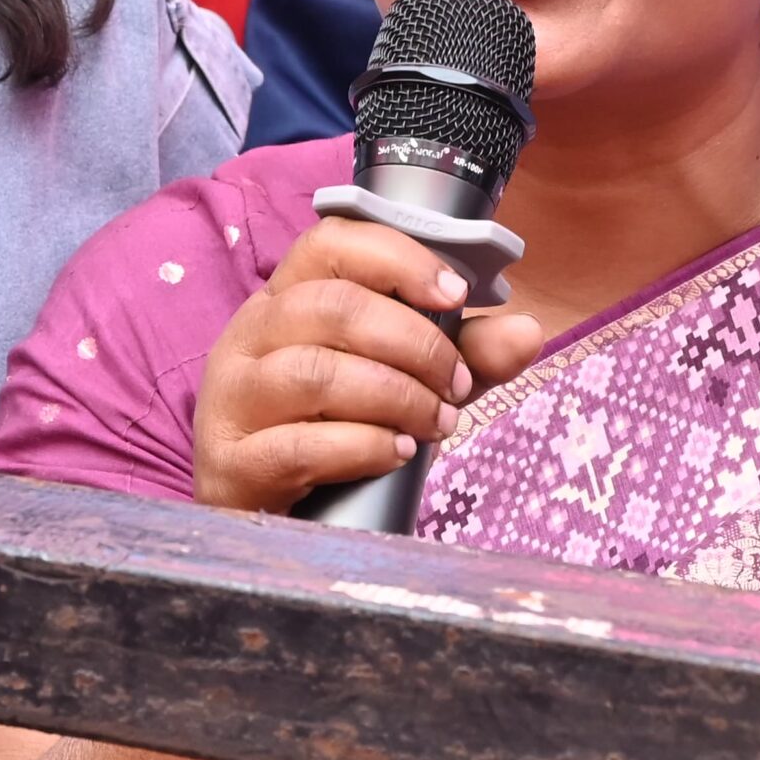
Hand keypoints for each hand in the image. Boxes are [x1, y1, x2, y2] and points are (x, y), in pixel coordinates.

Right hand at [192, 218, 543, 514]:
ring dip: (398, 397)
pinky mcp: (232, 463)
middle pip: (334, 308)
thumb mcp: (403, 382)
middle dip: (416, 345)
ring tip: (436, 422)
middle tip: (456, 384)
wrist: (263, 515)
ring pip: (319, 374)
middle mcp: (249, 336)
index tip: (456, 295)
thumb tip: (527, 332)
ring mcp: (233, 399)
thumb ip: (462, 355)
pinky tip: (397, 452)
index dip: (399, 260)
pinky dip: (365, 446)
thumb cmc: (330, 430)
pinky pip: (303, 445)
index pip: (331, 244)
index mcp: (285, 298)